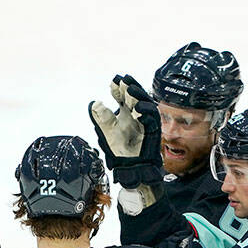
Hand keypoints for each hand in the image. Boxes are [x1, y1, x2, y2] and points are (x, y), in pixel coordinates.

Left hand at [88, 74, 163, 188]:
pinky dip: (146, 114)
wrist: (130, 167)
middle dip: (130, 87)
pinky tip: (138, 110)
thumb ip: (101, 118)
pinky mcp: (152, 132)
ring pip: (146, 105)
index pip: (123, 96)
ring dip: (139, 97)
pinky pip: (152, 120)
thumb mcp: (106, 131)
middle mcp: (136, 116)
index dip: (119, 88)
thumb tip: (94, 103)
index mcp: (126, 113)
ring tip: (130, 90)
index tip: (113, 82)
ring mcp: (145, 123)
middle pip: (136, 97)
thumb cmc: (120, 151)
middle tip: (124, 80)